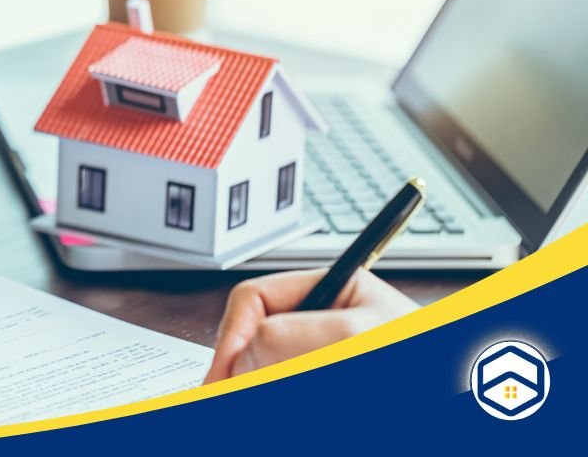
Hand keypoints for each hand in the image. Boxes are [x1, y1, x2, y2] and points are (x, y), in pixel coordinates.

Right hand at [203, 268, 417, 383]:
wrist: (473, 394)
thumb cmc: (436, 363)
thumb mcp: (356, 335)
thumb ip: (289, 335)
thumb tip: (241, 355)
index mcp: (333, 293)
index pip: (254, 300)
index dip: (232, 336)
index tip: (222, 377)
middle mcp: (324, 326)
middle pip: (255, 341)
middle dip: (244, 369)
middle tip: (231, 397)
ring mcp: (322, 358)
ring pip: (265, 371)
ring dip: (260, 384)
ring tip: (259, 399)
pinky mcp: (321, 384)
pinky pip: (281, 385)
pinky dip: (272, 394)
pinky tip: (269, 402)